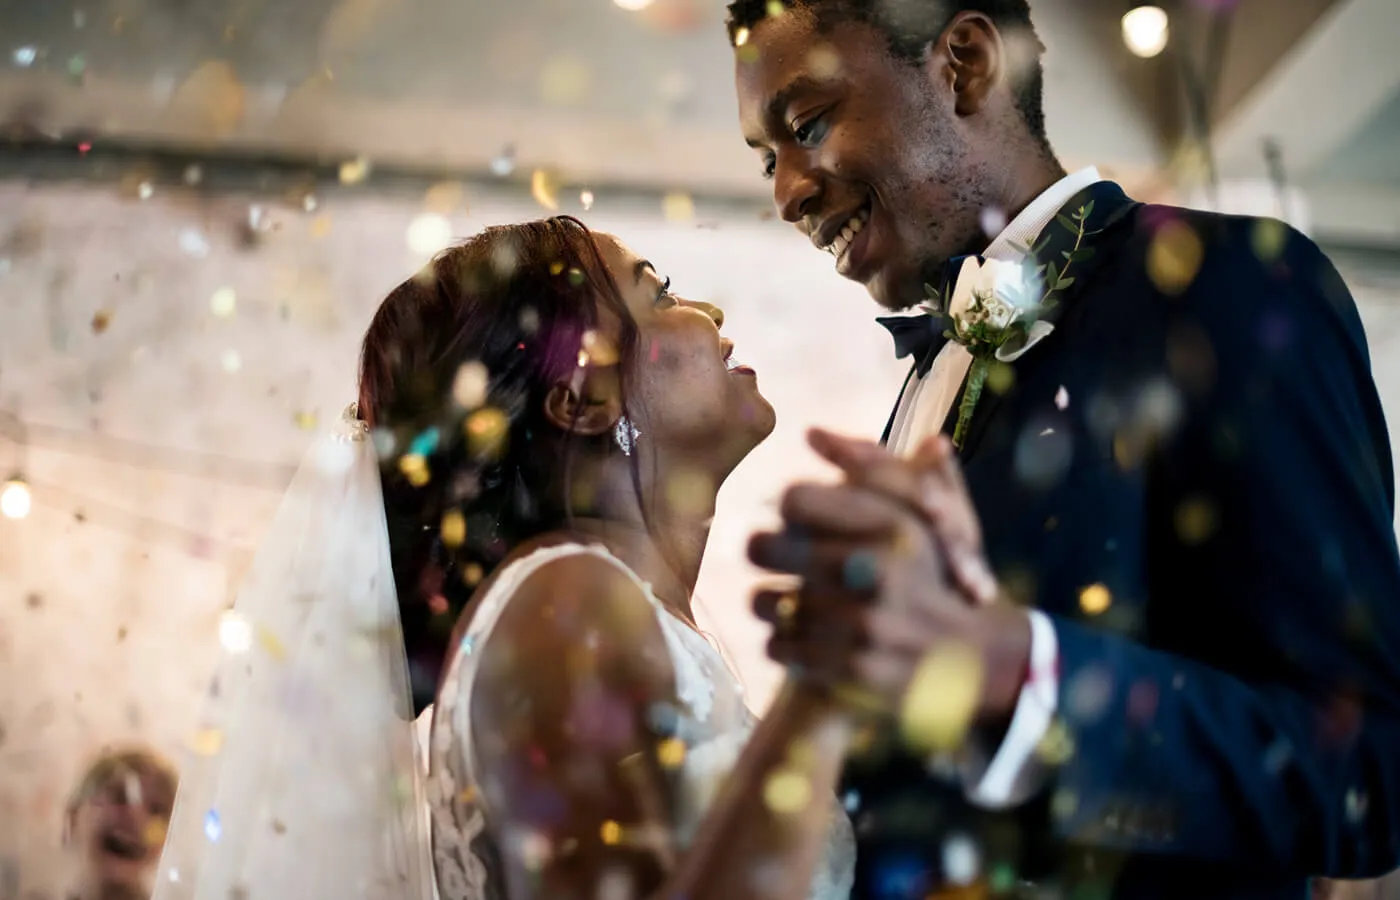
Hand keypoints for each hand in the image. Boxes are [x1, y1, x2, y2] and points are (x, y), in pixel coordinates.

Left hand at [747, 430, 1031, 742]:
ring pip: (764, 601)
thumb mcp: (922, 512)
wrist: (973, 658)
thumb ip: (873, 466)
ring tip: (781, 600)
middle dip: (763, 549)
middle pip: (764, 546)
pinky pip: (777, 646)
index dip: (791, 507)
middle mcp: (875, 574)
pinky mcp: (849, 671)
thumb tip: (813, 433)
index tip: (796, 518)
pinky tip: (795, 636)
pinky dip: (779, 642)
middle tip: (767, 553)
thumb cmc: (935, 573)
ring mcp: (861, 627)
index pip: (795, 498)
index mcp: (891, 526)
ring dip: (766, 600)